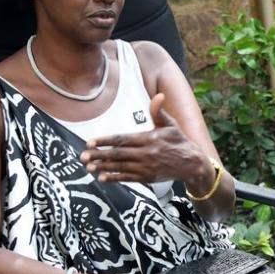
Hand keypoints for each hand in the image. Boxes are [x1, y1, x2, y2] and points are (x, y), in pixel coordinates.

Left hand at [79, 93, 206, 184]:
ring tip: (88, 166)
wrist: (192, 164)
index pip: (122, 139)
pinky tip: (102, 177)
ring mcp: (146, 167)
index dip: (105, 141)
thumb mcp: (171, 125)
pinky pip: (127, 177)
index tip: (90, 142)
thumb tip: (158, 96)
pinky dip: (114, 177)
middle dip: (99, 155)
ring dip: (103, 166)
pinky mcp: (147, 178)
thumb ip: (159, 112)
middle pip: (118, 154)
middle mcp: (146, 154)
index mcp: (149, 138)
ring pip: (120, 166)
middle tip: (82, 156)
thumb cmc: (179, 141)